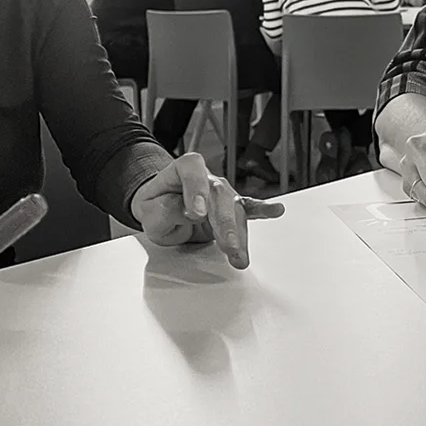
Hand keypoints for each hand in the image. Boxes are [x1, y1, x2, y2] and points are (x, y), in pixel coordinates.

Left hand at [130, 153, 284, 269]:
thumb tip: (187, 211)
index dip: (195, 190)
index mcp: (184, 169)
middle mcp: (208, 178)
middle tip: (229, 245)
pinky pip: (248, 208)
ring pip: (235, 210)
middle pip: (220, 195)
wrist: (161, 208)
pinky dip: (262, 211)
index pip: (192, 171)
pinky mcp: (231, 208)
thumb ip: (166, 209)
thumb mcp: (149, 210)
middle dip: (225, 222)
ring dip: (239, 235)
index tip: (196, 213)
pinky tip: (276, 211)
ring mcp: (222, 193)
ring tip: (239, 256)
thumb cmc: (157, 204)